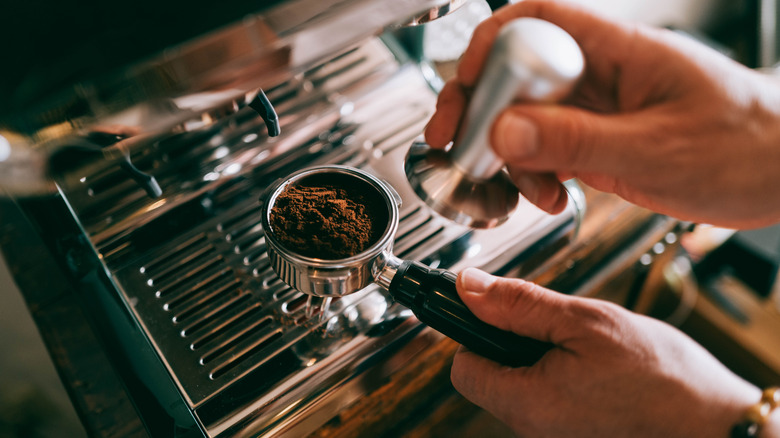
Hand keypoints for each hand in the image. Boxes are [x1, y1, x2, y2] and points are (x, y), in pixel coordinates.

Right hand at [425, 1, 779, 227]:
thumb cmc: (747, 145)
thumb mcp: (657, 148)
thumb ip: (578, 141)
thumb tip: (506, 130)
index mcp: (617, 51)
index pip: (536, 22)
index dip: (491, 47)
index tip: (468, 88)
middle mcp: (599, 75)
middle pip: (516, 73)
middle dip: (479, 108)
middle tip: (456, 142)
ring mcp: (595, 110)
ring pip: (523, 117)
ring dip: (507, 154)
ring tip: (520, 188)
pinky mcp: (596, 142)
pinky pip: (545, 149)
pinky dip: (532, 174)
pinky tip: (547, 196)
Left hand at [451, 268, 762, 436]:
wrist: (717, 425)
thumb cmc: (662, 379)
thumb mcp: (585, 322)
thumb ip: (520, 305)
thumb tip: (470, 287)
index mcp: (527, 403)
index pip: (463, 368)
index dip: (474, 333)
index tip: (496, 313)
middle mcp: (534, 430)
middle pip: (492, 377)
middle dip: (515, 344)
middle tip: (558, 328)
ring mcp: (555, 437)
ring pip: (524, 387)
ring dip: (543, 359)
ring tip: (585, 350)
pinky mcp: (575, 436)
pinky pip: (551, 402)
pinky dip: (563, 379)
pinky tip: (597, 370)